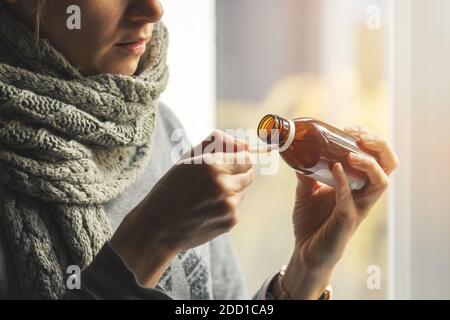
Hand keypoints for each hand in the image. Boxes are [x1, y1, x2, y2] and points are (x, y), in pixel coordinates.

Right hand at [110, 130, 252, 287]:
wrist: (157, 228)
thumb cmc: (170, 190)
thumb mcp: (187, 160)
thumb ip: (216, 145)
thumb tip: (246, 144)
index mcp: (211, 164)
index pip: (246, 157)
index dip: (239, 159)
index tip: (231, 162)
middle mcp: (223, 183)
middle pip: (249, 174)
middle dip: (237, 175)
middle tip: (217, 181)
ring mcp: (228, 204)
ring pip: (242, 192)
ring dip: (230, 192)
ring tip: (206, 198)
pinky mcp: (230, 220)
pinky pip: (235, 208)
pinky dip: (225, 209)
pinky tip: (205, 212)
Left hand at [274, 126, 398, 298]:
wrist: (305, 251)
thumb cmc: (311, 223)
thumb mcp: (306, 192)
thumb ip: (306, 174)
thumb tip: (298, 155)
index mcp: (357, 185)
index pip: (376, 157)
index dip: (368, 140)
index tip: (349, 129)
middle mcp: (363, 194)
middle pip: (388, 165)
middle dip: (379, 146)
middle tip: (360, 136)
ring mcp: (358, 207)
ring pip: (382, 182)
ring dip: (369, 163)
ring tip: (352, 153)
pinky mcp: (348, 220)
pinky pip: (350, 199)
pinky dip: (343, 182)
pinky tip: (334, 169)